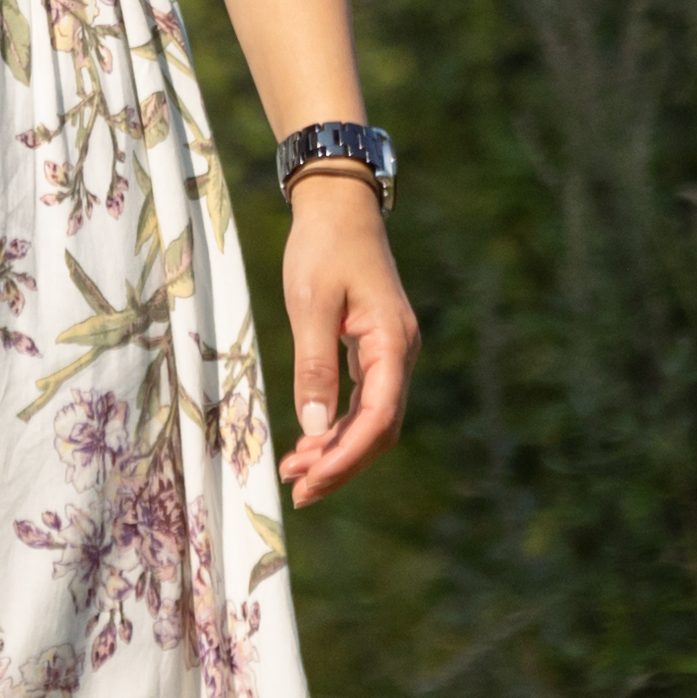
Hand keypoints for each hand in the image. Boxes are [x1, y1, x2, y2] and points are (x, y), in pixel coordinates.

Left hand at [280, 176, 411, 501]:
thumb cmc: (323, 247)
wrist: (338, 206)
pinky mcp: (374, 350)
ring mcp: (390, 353)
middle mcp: (400, 353)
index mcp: (394, 342)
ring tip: (295, 474)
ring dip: (337, 449)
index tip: (311, 481)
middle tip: (299, 491)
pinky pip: (363, 402)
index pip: (379, 418)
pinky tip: (309, 443)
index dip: (346, 456)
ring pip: (373, 420)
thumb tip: (313, 426)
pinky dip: (338, 426)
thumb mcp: (311, 304)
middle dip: (342, 464)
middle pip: (380, 429)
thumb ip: (315, 364)